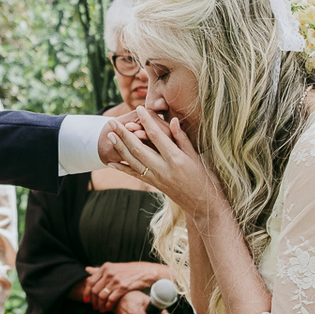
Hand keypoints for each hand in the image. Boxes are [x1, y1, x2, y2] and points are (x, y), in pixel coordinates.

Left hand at [85, 261, 168, 311]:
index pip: (90, 281)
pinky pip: (111, 299)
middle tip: (94, 307)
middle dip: (93, 301)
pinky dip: (108, 305)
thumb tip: (86, 269)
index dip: (87, 292)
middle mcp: (109, 273)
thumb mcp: (113, 268)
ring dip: (100, 305)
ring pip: (102, 296)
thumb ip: (99, 270)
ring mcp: (115, 280)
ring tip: (101, 309)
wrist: (144, 272)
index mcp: (105, 267)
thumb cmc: (128, 271)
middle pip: (95, 290)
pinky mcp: (123, 287)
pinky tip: (108, 308)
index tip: (86, 299)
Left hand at [105, 110, 223, 216]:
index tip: (138, 109)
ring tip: (109, 135)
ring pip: (133, 161)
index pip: (157, 136)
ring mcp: (156, 178)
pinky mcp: (153, 185)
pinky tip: (111, 162)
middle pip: (138, 148)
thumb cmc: (205, 178)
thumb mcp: (197, 156)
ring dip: (119, 148)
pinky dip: (122, 168)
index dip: (146, 121)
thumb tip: (173, 120)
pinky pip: (135, 175)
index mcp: (176, 159)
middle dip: (123, 134)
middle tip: (112, 121)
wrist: (203, 205)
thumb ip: (182, 138)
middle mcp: (163, 169)